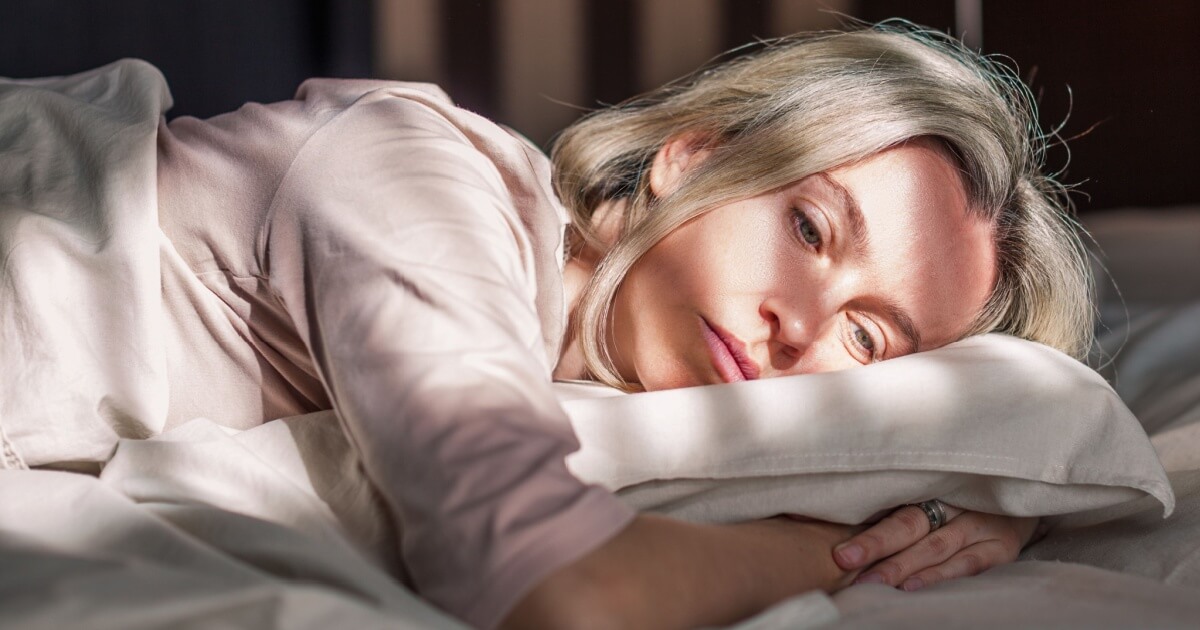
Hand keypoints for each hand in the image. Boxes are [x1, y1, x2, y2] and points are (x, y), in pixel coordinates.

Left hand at [830, 504, 1037, 591]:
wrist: (1024, 492)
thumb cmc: (961, 492)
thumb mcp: (929, 486)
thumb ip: (887, 499)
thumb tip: (819, 512)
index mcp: (930, 482)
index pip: (891, 501)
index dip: (864, 522)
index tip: (833, 543)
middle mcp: (955, 500)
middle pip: (908, 523)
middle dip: (875, 544)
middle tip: (843, 560)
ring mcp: (980, 524)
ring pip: (934, 547)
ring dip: (901, 567)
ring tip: (871, 583)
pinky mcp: (1001, 547)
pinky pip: (966, 564)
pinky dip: (938, 576)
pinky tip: (913, 587)